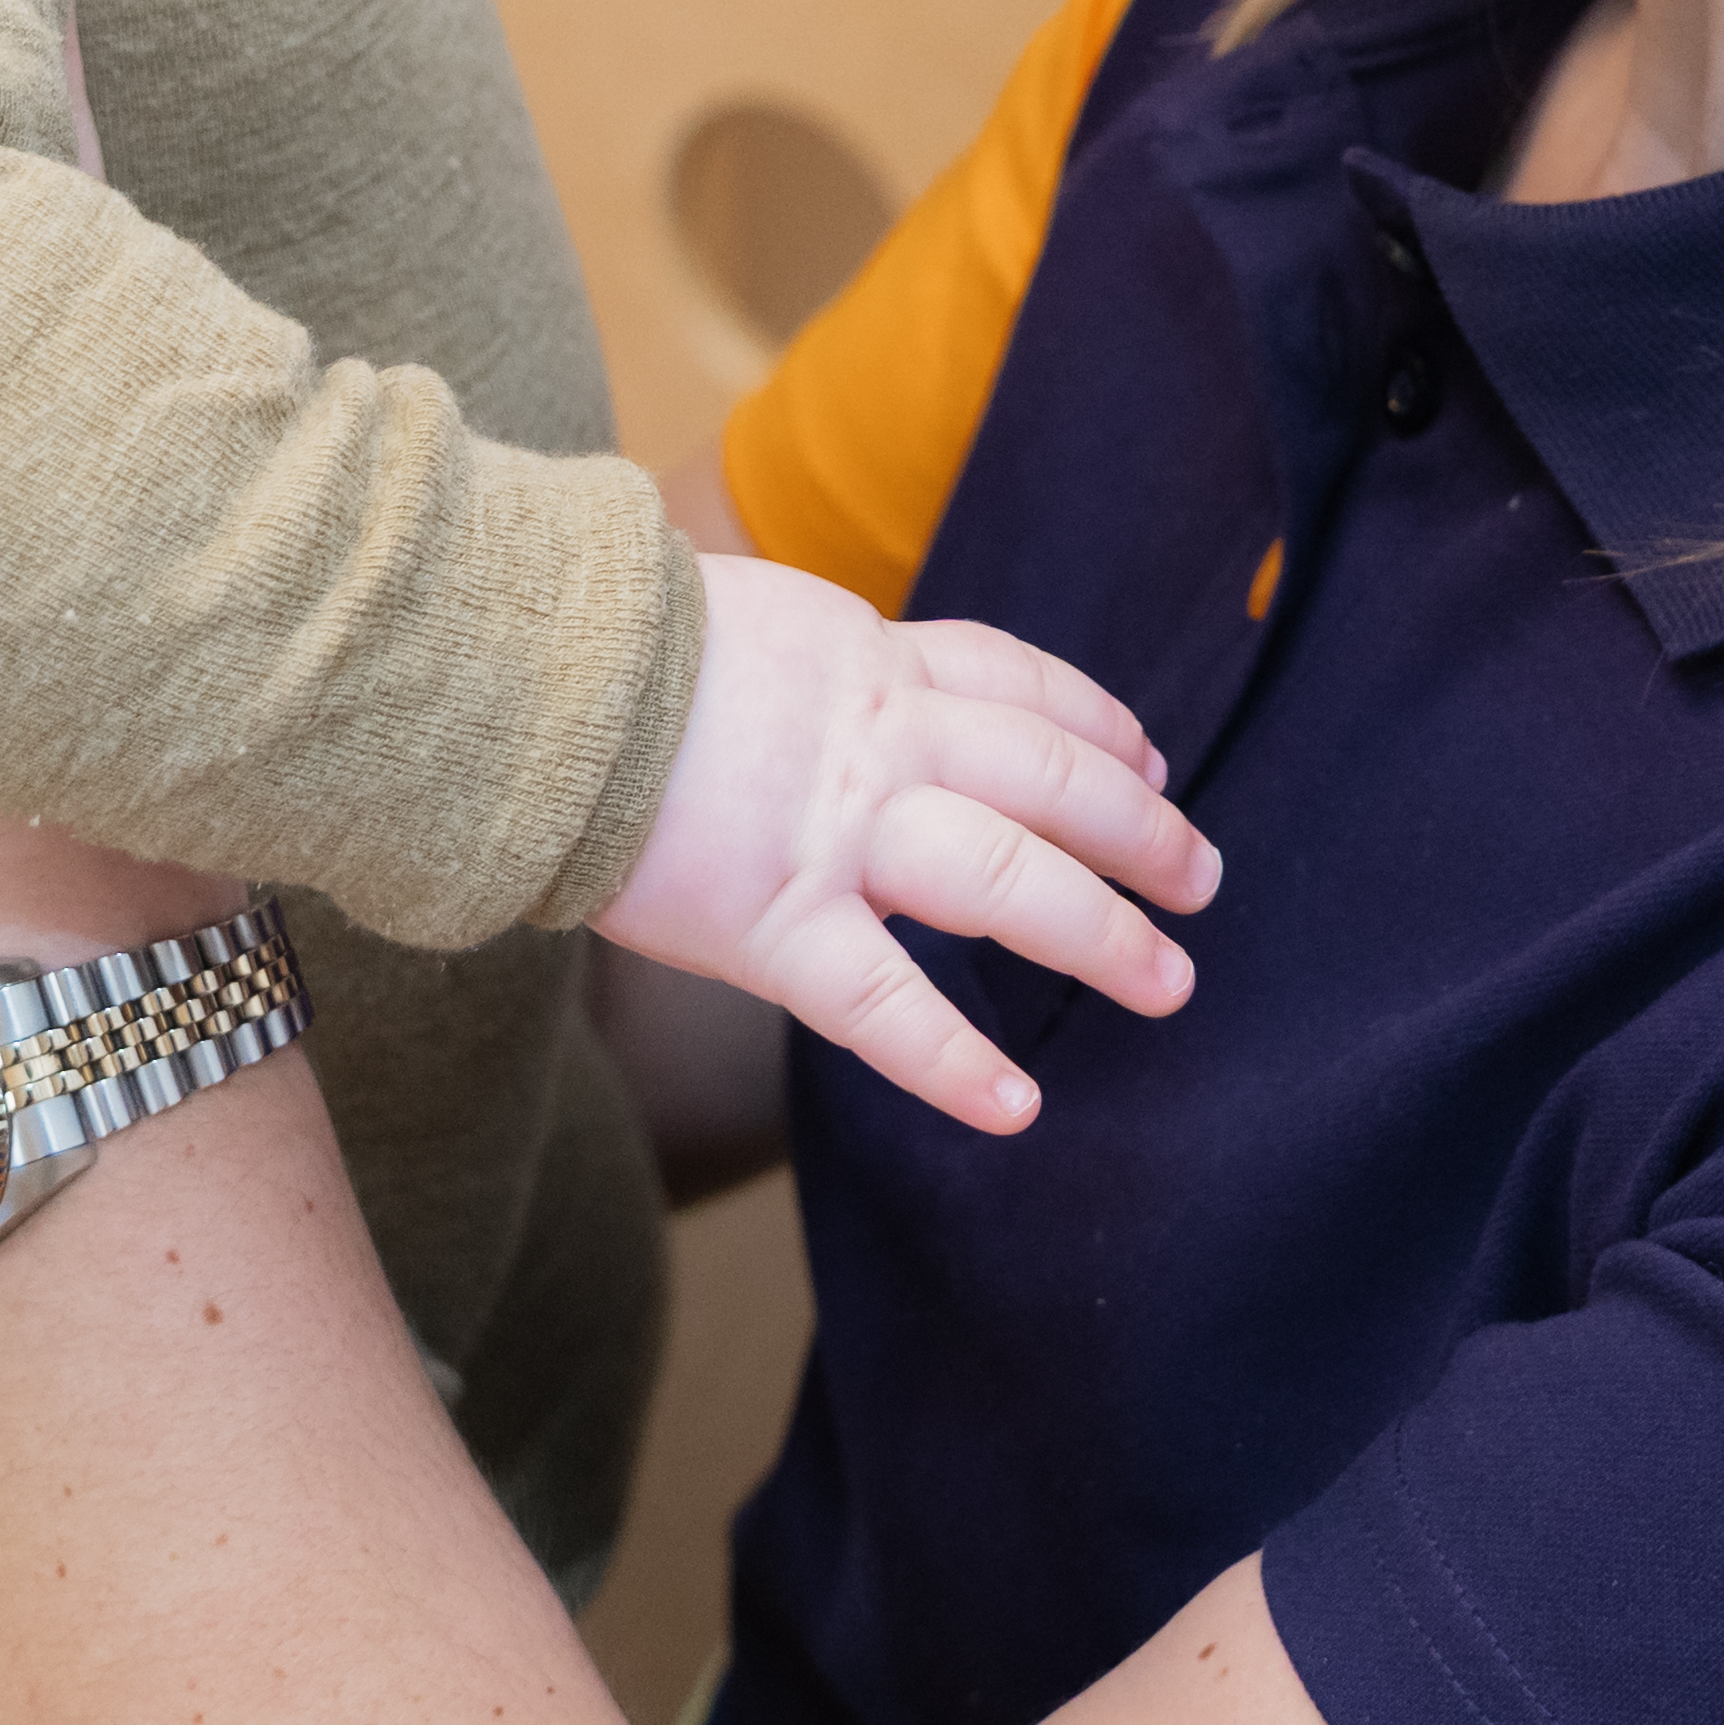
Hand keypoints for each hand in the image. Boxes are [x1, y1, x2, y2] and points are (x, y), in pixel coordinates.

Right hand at [597, 553, 1220, 1136]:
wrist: (522, 677)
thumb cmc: (598, 649)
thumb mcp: (737, 618)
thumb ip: (803, 665)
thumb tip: (817, 687)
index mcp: (866, 661)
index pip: (1015, 682)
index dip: (1095, 722)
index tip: (1146, 758)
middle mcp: (878, 740)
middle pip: (1049, 779)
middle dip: (1138, 832)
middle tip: (1201, 879)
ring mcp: (836, 833)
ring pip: (1007, 879)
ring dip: (1102, 932)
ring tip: (1168, 981)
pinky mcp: (774, 921)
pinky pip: (885, 1004)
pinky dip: (955, 1061)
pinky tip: (1015, 1106)